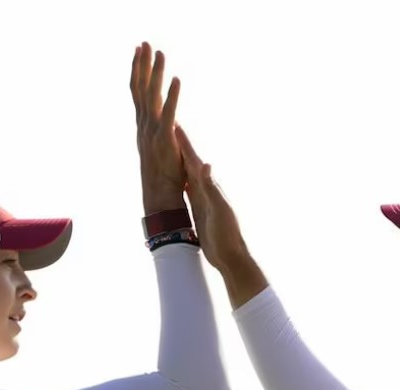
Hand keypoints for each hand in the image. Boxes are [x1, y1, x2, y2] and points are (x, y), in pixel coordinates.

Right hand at [130, 42, 185, 213]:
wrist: (159, 197)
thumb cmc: (163, 174)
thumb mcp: (159, 146)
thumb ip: (160, 129)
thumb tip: (165, 118)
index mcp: (144, 124)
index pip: (137, 92)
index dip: (137, 71)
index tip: (138, 51)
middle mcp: (144, 125)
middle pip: (140, 88)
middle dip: (142, 64)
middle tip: (144, 42)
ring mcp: (153, 132)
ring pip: (151, 96)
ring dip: (155, 73)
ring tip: (159, 52)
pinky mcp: (165, 140)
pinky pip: (169, 114)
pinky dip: (173, 96)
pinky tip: (177, 79)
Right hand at [175, 126, 249, 270]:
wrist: (230, 256)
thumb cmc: (226, 234)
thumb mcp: (218, 210)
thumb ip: (211, 187)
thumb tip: (207, 164)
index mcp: (208, 187)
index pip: (193, 160)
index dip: (183, 143)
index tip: (174, 124)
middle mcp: (205, 190)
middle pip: (188, 163)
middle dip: (179, 147)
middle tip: (168, 128)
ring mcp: (202, 199)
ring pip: (186, 175)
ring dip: (178, 161)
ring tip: (170, 148)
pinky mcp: (199, 210)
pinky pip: (185, 191)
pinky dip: (179, 181)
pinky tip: (175, 178)